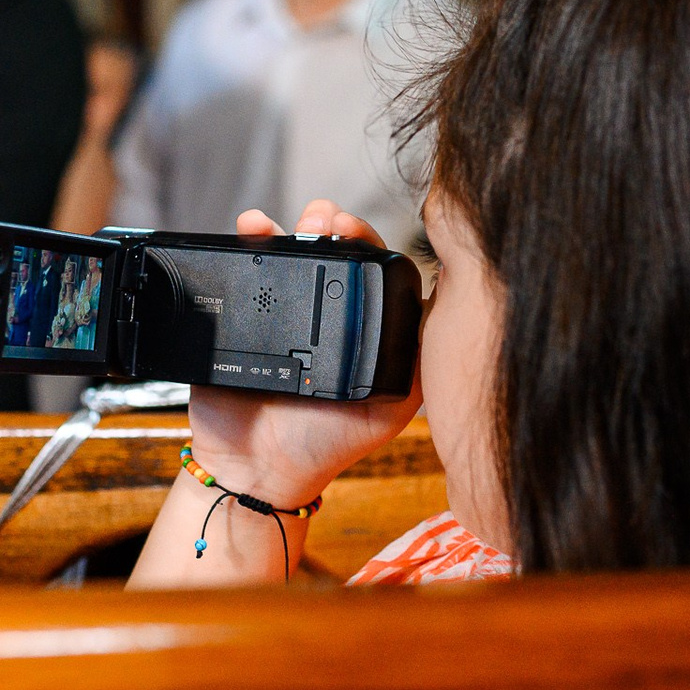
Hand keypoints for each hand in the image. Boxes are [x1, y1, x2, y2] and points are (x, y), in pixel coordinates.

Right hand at [182, 200, 422, 507]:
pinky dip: (248, 239)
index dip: (365, 242)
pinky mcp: (240, 315)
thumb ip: (419, 364)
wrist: (255, 470)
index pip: (367, 269)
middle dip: (328, 225)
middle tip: (324, 219)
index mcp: (357, 328)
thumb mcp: (389, 408)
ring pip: (287, 253)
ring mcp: (278, 312)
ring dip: (290, 226)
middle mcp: (320, 314)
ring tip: (294, 221)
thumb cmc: (325, 444)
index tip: (354, 230)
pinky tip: (252, 226)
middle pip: (327, 251)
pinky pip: (242, 269)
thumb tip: (450, 306)